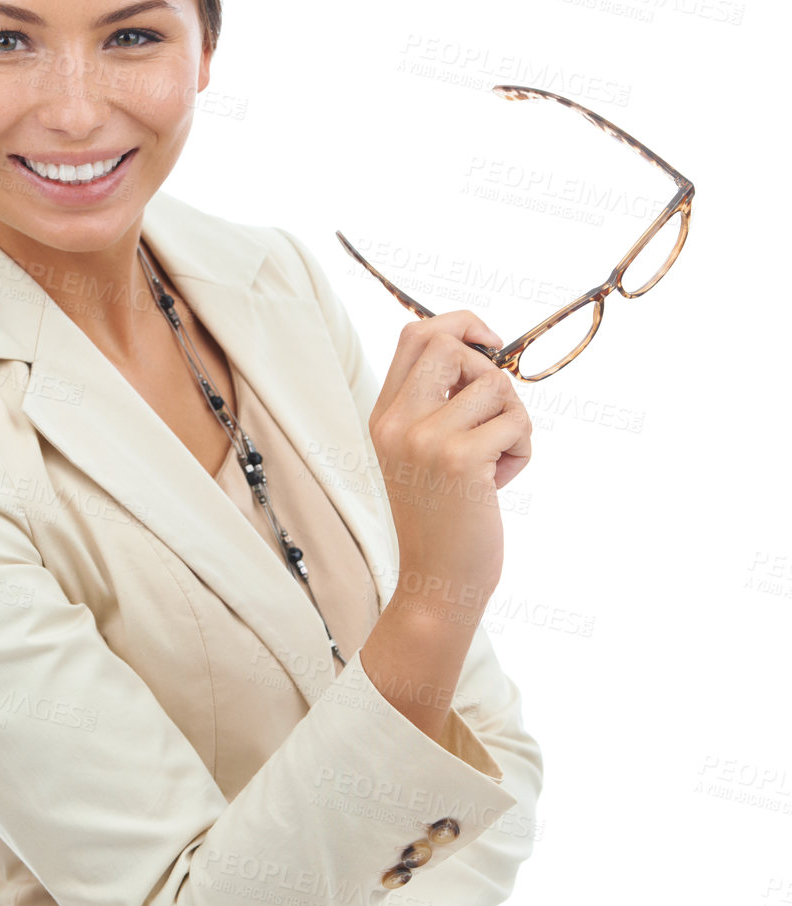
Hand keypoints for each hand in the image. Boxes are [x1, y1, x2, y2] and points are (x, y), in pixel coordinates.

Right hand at [368, 310, 532, 610]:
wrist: (436, 581)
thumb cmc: (442, 519)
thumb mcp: (422, 454)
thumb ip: (437, 405)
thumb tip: (484, 353)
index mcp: (385, 416)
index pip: (416, 335)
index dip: (460, 324)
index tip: (489, 344)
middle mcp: (398, 422)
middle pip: (451, 345)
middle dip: (490, 370)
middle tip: (494, 413)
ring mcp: (426, 439)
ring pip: (496, 386)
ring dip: (512, 420)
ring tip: (496, 460)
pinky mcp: (460, 458)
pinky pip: (515, 421)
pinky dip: (521, 449)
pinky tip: (500, 482)